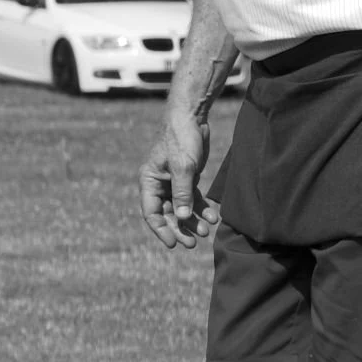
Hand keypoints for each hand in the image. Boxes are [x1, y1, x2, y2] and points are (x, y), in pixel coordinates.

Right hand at [141, 120, 218, 249]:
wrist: (192, 118)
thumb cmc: (182, 139)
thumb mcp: (183, 167)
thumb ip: (182, 194)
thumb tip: (182, 218)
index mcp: (149, 182)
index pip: (151, 213)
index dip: (162, 230)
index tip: (174, 244)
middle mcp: (158, 184)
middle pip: (167, 214)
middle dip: (180, 229)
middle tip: (192, 243)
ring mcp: (173, 182)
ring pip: (181, 208)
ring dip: (193, 220)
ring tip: (206, 231)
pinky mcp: (187, 178)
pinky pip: (192, 198)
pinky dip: (201, 208)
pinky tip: (213, 217)